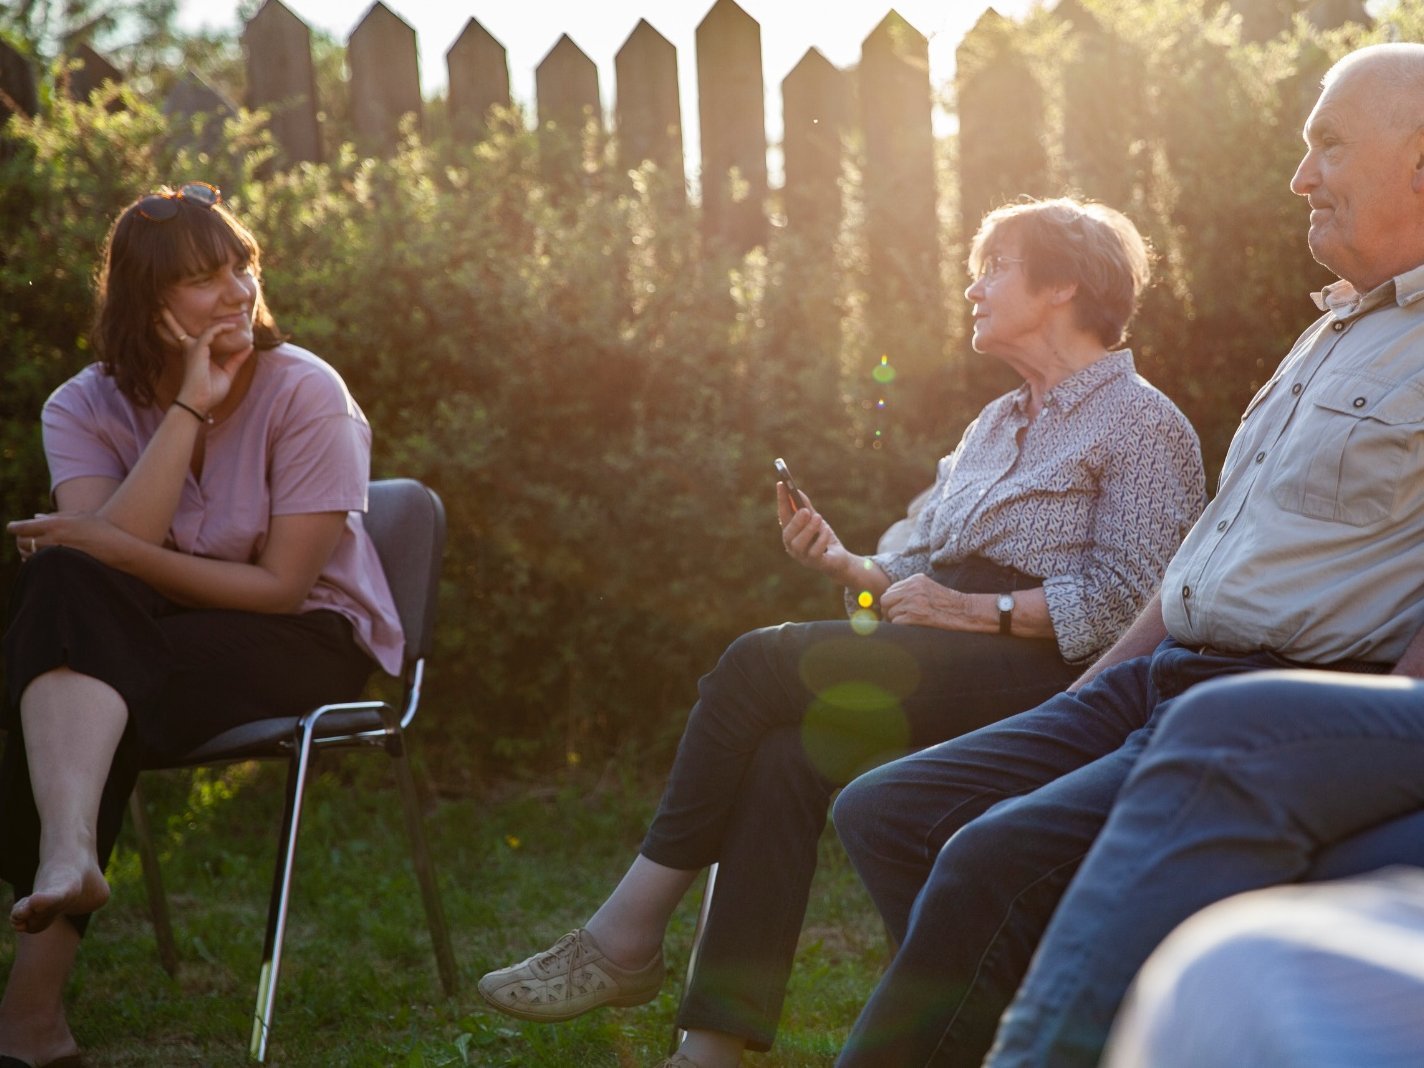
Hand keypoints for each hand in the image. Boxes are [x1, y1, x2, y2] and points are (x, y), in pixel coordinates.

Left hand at [8, 511, 132, 567]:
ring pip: (27, 554)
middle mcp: (51, 539)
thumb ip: (57, 515)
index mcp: (55, 524)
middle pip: (21, 541)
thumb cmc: (102, 531)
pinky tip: (43, 559)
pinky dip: (35, 562)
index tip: (12, 528)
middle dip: (20, 540)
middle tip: (24, 539)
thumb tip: (35, 517)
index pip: (22, 526)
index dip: (14, 527)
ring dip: (27, 552)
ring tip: (35, 549)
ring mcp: (55, 555)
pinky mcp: (59, 567)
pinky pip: (37, 565)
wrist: (118, 551)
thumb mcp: (82, 516)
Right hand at [158, 307, 253, 412]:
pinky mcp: (198, 349)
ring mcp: (193, 349)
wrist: (199, 403)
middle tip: (160, 304)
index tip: (191, 319)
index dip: (183, 327)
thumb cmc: (210, 391)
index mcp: (196, 353)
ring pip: (200, 328)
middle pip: (177, 329)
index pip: (188, 337)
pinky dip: (221, 328)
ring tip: (229, 317)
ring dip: (208, 319)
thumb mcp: (227, 373)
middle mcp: (191, 349)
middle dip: (168, 318)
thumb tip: (249, 346)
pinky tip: (232, 327)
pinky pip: (211, 333)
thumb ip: (236, 359)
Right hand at [779, 484, 851, 578]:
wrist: (838, 559)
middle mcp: (793, 546)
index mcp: (791, 533)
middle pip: (788, 534)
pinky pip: (815, 551)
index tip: (781, 485)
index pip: (783, 515)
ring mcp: (802, 556)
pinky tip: (826, 532)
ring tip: (818, 518)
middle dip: (796, 521)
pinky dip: (821, 539)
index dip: (781, 500)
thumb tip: (797, 491)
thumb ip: (806, 507)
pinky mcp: (815, 563)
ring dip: (809, 529)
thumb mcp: (815, 520)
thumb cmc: (823, 538)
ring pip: (799, 544)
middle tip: (805, 511)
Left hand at [881, 574, 979, 630]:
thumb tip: (889, 599)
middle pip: (885, 599)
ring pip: (889, 612)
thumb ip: (911, 589)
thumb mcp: (928, 587)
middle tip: (896, 617)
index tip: (896, 608)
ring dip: (895, 619)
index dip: (892, 601)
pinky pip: (896, 622)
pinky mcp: (916, 616)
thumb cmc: (947, 602)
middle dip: (888, 609)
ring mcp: (914, 602)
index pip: (890, 589)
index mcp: (915, 579)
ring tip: (907, 621)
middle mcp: (913, 588)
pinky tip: (910, 626)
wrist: (964, 611)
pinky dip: (900, 626)